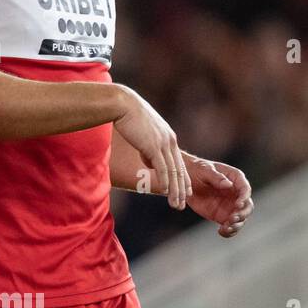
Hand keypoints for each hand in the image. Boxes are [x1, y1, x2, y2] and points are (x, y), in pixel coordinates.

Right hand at [112, 86, 190, 209]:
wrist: (122, 104)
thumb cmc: (127, 114)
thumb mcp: (142, 131)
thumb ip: (148, 145)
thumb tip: (148, 160)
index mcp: (168, 137)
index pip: (178, 161)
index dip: (183, 178)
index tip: (185, 191)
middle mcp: (169, 141)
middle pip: (179, 169)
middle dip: (182, 189)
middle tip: (182, 203)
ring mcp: (162, 143)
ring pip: (173, 171)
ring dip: (175, 190)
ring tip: (176, 204)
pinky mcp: (153, 146)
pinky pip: (162, 167)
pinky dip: (166, 181)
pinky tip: (167, 191)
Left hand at [184, 155, 253, 236]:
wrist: (184, 179)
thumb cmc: (196, 169)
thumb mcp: (204, 169)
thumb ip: (216, 177)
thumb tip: (228, 185)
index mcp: (236, 179)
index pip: (245, 189)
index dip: (244, 198)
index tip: (238, 204)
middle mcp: (236, 194)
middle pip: (247, 206)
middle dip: (242, 213)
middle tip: (233, 218)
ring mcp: (230, 206)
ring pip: (240, 218)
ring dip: (237, 225)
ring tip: (226, 227)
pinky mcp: (222, 215)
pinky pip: (229, 225)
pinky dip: (229, 231)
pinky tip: (222, 232)